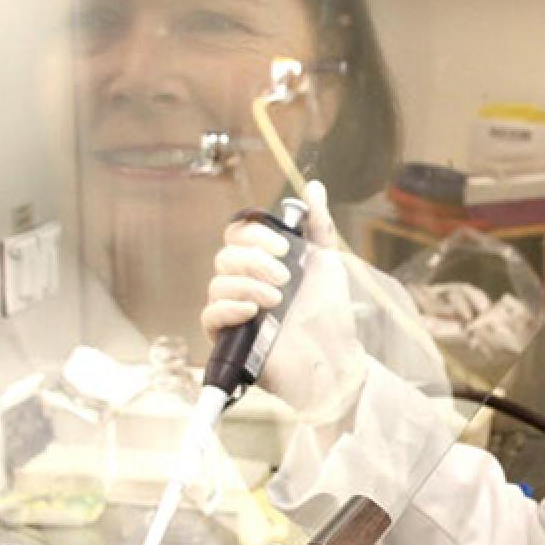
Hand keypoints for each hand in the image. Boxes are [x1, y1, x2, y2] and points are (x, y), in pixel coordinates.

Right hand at [202, 180, 366, 422]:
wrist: (335, 358)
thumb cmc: (331, 313)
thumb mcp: (328, 262)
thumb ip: (318, 225)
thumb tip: (314, 186)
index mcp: (263, 263)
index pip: (239, 235)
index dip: (257, 235)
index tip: (286, 248)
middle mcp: (245, 284)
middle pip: (225, 256)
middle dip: (255, 261)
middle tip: (285, 279)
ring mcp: (235, 310)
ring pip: (217, 283)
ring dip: (247, 285)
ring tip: (277, 301)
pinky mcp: (228, 338)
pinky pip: (209, 314)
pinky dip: (228, 307)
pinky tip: (252, 310)